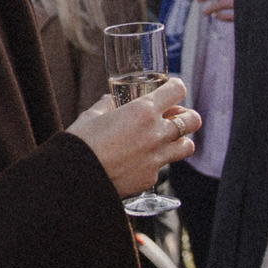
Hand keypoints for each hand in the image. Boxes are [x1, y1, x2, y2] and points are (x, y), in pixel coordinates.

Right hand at [68, 78, 196, 199]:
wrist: (74, 179)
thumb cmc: (80, 143)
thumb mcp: (93, 115)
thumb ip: (108, 105)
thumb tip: (112, 101)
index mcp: (143, 111)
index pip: (177, 90)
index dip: (175, 88)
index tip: (171, 90)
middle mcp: (156, 134)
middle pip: (193, 120)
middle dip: (187, 116)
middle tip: (175, 117)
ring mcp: (156, 158)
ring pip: (187, 147)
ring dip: (179, 141)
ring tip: (165, 140)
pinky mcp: (150, 178)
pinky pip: (162, 167)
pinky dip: (155, 163)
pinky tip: (138, 162)